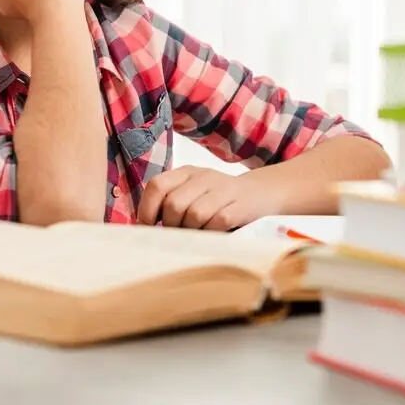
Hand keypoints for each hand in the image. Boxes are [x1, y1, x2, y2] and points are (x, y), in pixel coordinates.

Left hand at [136, 166, 284, 230]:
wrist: (261, 193)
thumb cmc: (217, 198)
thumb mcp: (192, 191)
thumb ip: (169, 202)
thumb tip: (143, 227)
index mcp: (186, 172)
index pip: (157, 185)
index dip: (147, 209)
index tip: (149, 226)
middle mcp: (203, 177)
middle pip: (174, 204)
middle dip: (172, 225)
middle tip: (179, 232)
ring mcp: (223, 190)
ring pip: (194, 215)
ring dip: (192, 230)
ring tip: (198, 231)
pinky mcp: (239, 206)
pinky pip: (216, 223)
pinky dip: (211, 232)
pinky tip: (215, 231)